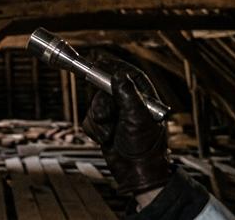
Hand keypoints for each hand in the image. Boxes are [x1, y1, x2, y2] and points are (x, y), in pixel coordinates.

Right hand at [81, 61, 170, 195]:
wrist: (135, 173)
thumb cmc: (145, 149)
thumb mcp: (137, 118)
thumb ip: (127, 94)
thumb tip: (119, 74)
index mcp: (144, 99)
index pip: (129, 74)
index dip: (114, 66)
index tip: (100, 61)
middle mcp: (129, 104)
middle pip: (105, 88)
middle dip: (101, 104)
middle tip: (105, 116)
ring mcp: (116, 114)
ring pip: (94, 104)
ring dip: (98, 120)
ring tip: (109, 133)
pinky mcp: (104, 124)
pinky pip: (89, 118)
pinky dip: (94, 129)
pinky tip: (105, 138)